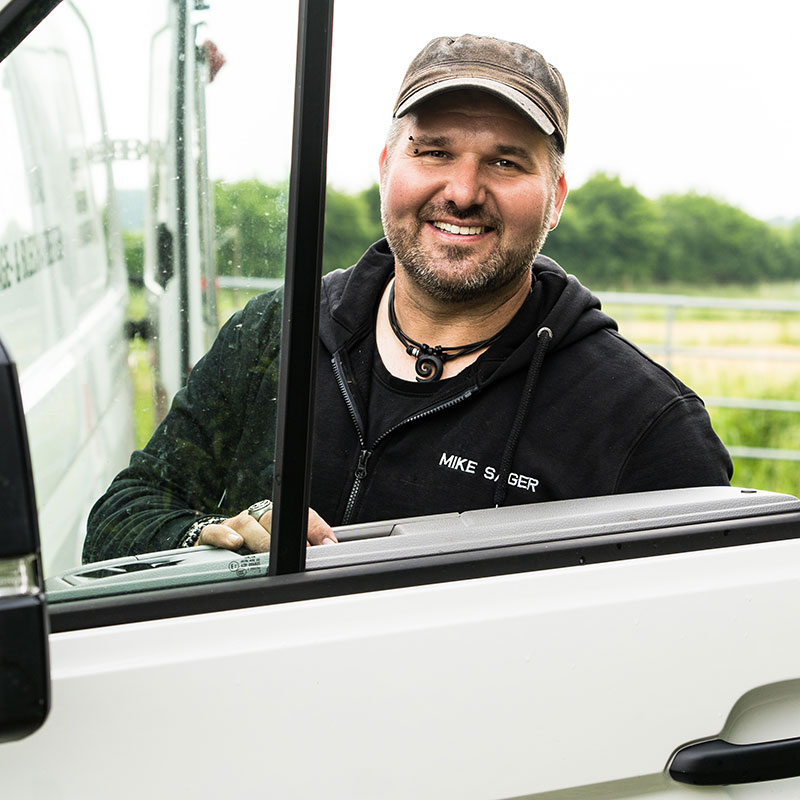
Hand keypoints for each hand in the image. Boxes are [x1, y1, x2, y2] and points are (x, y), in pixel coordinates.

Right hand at [196, 506, 336, 551]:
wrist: (213, 546)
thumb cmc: (249, 549)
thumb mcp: (276, 551)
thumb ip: (298, 553)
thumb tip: (324, 558)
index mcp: (276, 519)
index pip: (299, 517)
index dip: (316, 529)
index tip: (328, 545)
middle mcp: (255, 518)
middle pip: (273, 517)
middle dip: (287, 536)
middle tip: (300, 552)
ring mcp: (233, 525)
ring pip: (246, 524)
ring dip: (260, 539)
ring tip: (269, 554)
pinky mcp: (210, 536)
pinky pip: (215, 531)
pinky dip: (225, 536)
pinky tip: (236, 544)